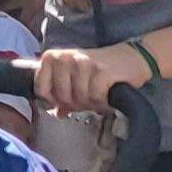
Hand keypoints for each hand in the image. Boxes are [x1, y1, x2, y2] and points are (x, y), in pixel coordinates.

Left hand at [34, 43, 153, 116]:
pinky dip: (102, 102)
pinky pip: (95, 96)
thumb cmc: (99, 69)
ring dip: (91, 104)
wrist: (130, 57)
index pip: (41, 89)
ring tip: (98, 99)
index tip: (63, 104)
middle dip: (75, 105)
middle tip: (87, 102)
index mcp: (51, 58)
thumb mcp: (75, 77)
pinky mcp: (101, 70)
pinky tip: (106, 98)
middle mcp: (64, 58)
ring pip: (79, 97)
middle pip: (61, 96)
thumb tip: (57, 113)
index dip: (53, 102)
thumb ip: (63, 93)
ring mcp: (83, 62)